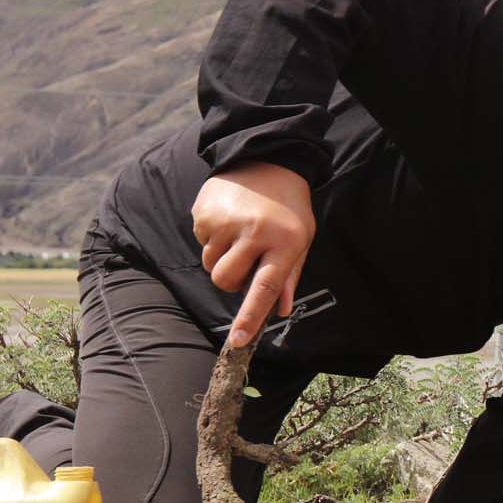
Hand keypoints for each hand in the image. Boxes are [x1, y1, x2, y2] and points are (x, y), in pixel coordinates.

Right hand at [192, 161, 315, 347]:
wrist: (268, 161)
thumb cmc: (289, 208)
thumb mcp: (301, 239)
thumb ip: (289, 275)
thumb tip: (280, 311)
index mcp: (285, 243)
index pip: (265, 288)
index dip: (250, 317)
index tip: (237, 341)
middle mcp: (255, 233)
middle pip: (226, 281)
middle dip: (232, 280)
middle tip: (247, 260)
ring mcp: (227, 222)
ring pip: (211, 265)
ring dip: (223, 258)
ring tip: (241, 234)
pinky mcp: (205, 213)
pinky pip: (201, 243)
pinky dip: (213, 239)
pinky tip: (230, 220)